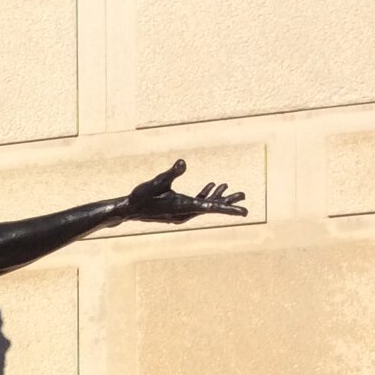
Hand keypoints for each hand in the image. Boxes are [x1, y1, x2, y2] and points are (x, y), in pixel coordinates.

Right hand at [122, 160, 247, 224]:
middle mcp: (185, 212)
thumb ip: (171, 173)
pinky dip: (205, 195)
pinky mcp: (178, 209)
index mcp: (184, 206)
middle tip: (243, 195)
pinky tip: (212, 186)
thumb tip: (183, 162)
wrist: (129, 209)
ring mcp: (182, 212)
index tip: (245, 212)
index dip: (230, 208)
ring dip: (217, 197)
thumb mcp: (157, 182)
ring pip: (205, 205)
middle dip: (227, 201)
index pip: (212, 208)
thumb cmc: (142, 196)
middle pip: (212, 207)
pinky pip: (197, 203)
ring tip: (229, 187)